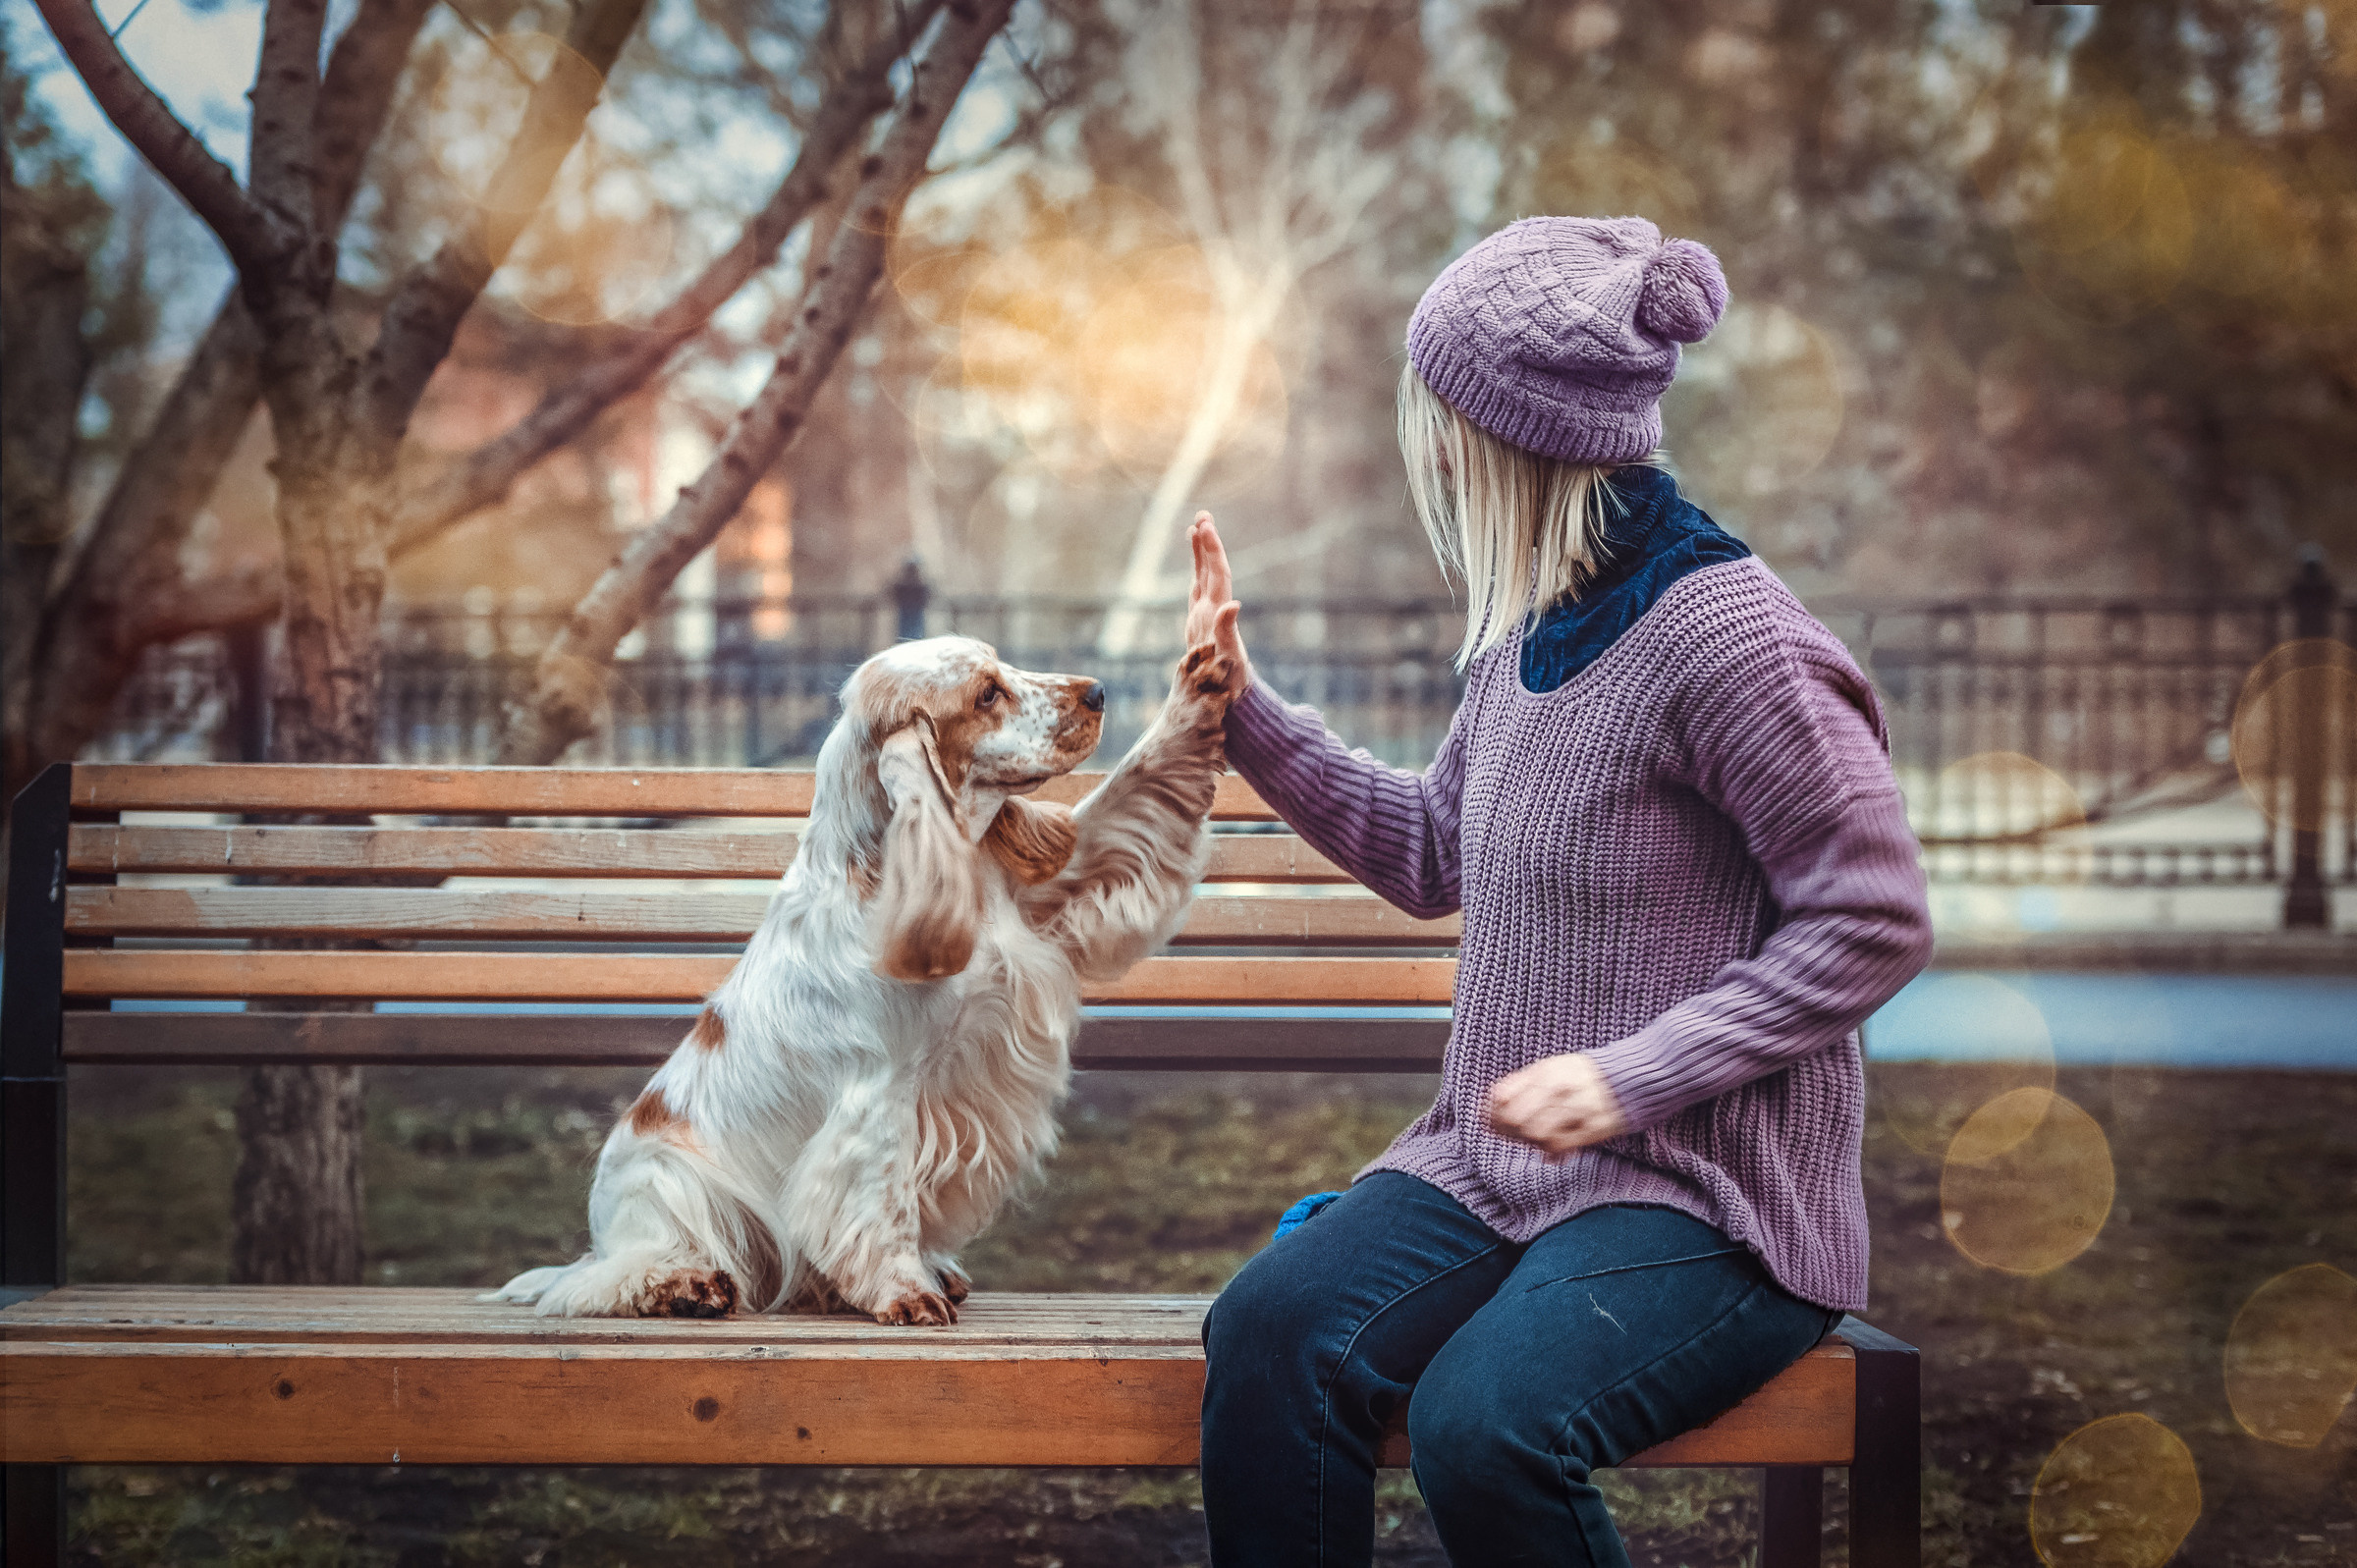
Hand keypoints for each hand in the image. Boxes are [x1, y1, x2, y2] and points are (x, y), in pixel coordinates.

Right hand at [1182, 512, 1249, 701]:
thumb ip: (1228, 631)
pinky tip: (1194, 562)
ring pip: (1204, 575)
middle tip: (1202, 514)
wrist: (1232, 696)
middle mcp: (1215, 608)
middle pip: (1212, 568)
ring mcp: (1208, 614)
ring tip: (1196, 526)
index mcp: (1219, 612)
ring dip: (1201, 552)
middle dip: (1207, 541)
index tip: (1205, 527)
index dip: (1212, 550)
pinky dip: (1195, 571)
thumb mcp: (1228, 658)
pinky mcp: (1201, 621)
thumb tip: (1234, 605)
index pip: (1217, 574)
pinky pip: (1197, 589)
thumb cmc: (1231, 681)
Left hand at [1486, 1054, 1627, 1159]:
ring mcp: (1578, 1108)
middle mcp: (1560, 1088)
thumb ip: (1522, 1081)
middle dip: (1506, 1131)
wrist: (1631, 1077)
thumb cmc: (1583, 1074)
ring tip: (1531, 1140)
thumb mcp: (1552, 1067)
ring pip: (1536, 1134)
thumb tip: (1492, 1100)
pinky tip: (1549, 1151)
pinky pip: (1561, 1146)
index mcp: (1546, 1071)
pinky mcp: (1594, 1127)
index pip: (1503, 1097)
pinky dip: (1549, 1152)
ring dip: (1528, 1142)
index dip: (1491, 1114)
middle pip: (1516, 1118)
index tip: (1488, 1122)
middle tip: (1508, 1135)